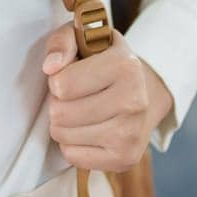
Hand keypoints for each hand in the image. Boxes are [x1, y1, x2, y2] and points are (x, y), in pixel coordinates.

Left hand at [41, 24, 172, 172]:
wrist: (145, 90)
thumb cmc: (105, 62)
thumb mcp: (84, 38)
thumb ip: (62, 42)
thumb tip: (50, 66)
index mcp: (125, 66)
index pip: (62, 85)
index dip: (57, 80)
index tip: (70, 75)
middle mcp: (133, 102)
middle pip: (60, 113)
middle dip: (58, 102)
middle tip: (73, 95)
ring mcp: (131, 134)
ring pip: (63, 135)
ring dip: (62, 123)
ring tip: (78, 110)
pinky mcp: (125, 159)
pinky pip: (73, 156)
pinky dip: (71, 144)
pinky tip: (86, 129)